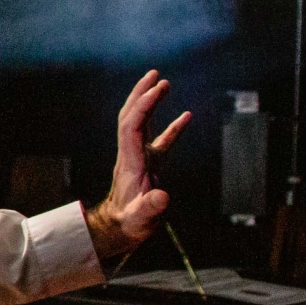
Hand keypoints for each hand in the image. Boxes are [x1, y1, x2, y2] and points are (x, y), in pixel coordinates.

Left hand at [85, 70, 191, 261]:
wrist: (119, 230)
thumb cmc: (129, 225)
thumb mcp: (139, 219)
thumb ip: (150, 208)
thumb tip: (161, 196)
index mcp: (130, 162)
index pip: (133, 126)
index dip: (143, 107)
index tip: (157, 89)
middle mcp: (132, 155)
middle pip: (131, 117)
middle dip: (141, 95)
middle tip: (154, 74)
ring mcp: (139, 158)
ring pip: (142, 123)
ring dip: (151, 103)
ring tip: (162, 83)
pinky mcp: (149, 165)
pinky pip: (161, 140)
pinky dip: (173, 127)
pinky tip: (186, 116)